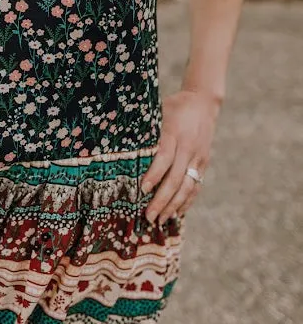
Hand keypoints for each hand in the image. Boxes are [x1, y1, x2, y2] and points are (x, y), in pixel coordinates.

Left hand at [141, 90, 220, 225]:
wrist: (204, 103)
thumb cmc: (173, 107)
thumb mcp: (157, 112)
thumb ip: (145, 130)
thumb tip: (119, 145)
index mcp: (174, 132)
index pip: (164, 156)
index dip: (154, 174)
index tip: (142, 189)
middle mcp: (189, 146)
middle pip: (176, 177)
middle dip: (162, 199)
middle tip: (149, 215)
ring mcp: (199, 156)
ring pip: (188, 185)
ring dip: (174, 205)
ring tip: (161, 220)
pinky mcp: (204, 162)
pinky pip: (196, 185)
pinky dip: (187, 200)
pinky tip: (177, 213)